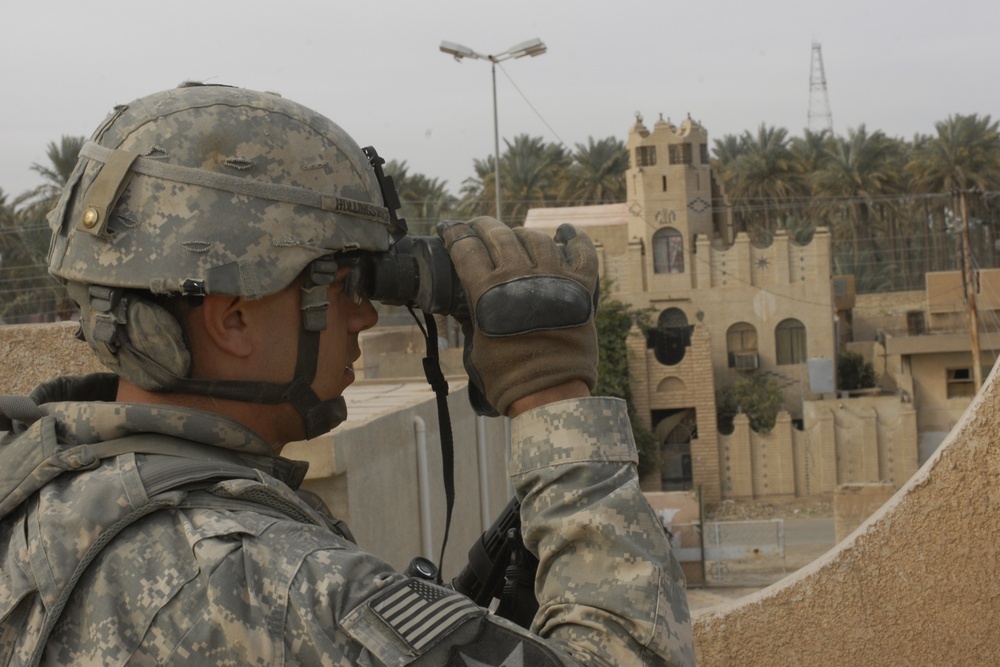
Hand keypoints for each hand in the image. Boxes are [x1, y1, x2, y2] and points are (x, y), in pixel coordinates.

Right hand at [437, 217, 598, 415]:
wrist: (550, 394)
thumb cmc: (508, 378)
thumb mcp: (475, 345)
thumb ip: (473, 317)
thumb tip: (470, 302)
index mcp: (488, 292)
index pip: (466, 248)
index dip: (455, 234)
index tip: (451, 230)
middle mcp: (520, 278)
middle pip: (497, 235)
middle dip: (482, 226)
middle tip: (476, 227)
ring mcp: (554, 279)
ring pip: (535, 237)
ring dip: (520, 234)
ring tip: (514, 237)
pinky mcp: (581, 287)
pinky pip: (582, 250)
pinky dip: (574, 238)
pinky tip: (565, 232)